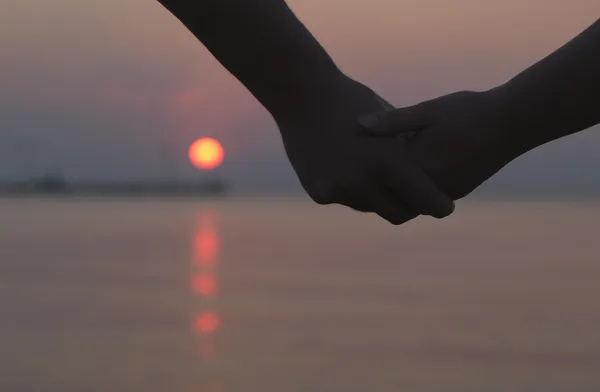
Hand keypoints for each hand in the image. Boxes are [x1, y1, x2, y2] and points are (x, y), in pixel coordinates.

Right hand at [275, 74, 454, 223]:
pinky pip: (345, 200)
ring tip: (376, 174)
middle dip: (408, 206)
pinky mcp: (319, 193)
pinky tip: (347, 166)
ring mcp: (337, 190)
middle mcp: (362, 181)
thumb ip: (407, 152)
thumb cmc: (351, 100)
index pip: (426, 201)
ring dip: (377, 196)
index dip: (439, 205)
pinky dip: (351, 189)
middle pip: (398, 213)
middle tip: (413, 196)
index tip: (446, 207)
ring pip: (369, 207)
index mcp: (387, 161)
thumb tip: (432, 177)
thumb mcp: (389, 122)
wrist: (300, 94)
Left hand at [360, 87, 523, 200]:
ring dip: (396, 188)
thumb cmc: (468, 111)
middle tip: (355, 171)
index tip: (346, 159)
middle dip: (375, 186)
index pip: (379, 178)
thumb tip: (359, 124)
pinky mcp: (458, 190)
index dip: (361, 170)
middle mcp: (431, 185)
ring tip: (379, 171)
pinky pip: (427, 196)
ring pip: (410, 201)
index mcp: (418, 165)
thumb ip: (393, 121)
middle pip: (391, 195)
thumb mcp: (427, 111)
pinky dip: (415, 188)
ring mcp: (446, 191)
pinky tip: (408, 169)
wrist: (514, 122)